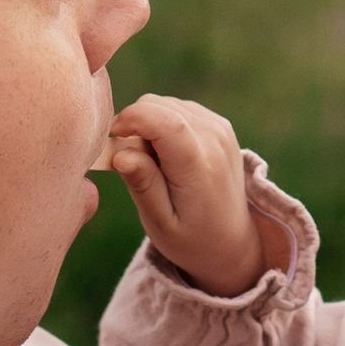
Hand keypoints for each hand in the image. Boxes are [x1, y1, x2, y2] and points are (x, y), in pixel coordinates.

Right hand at [108, 92, 274, 295]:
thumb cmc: (190, 238)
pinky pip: (179, 108)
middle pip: (159, 106)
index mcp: (198, 167)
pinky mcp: (221, 125)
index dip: (131, 119)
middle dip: (136, 125)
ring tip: (155, 164)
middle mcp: (215, 140)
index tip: (113, 137)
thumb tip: (121, 153)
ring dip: (150, 125)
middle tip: (136, 162)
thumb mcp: (160, 223)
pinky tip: (168, 155)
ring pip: (166, 104)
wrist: (231, 241)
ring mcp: (221, 129)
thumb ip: (142, 185)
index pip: (164, 121)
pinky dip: (165, 124)